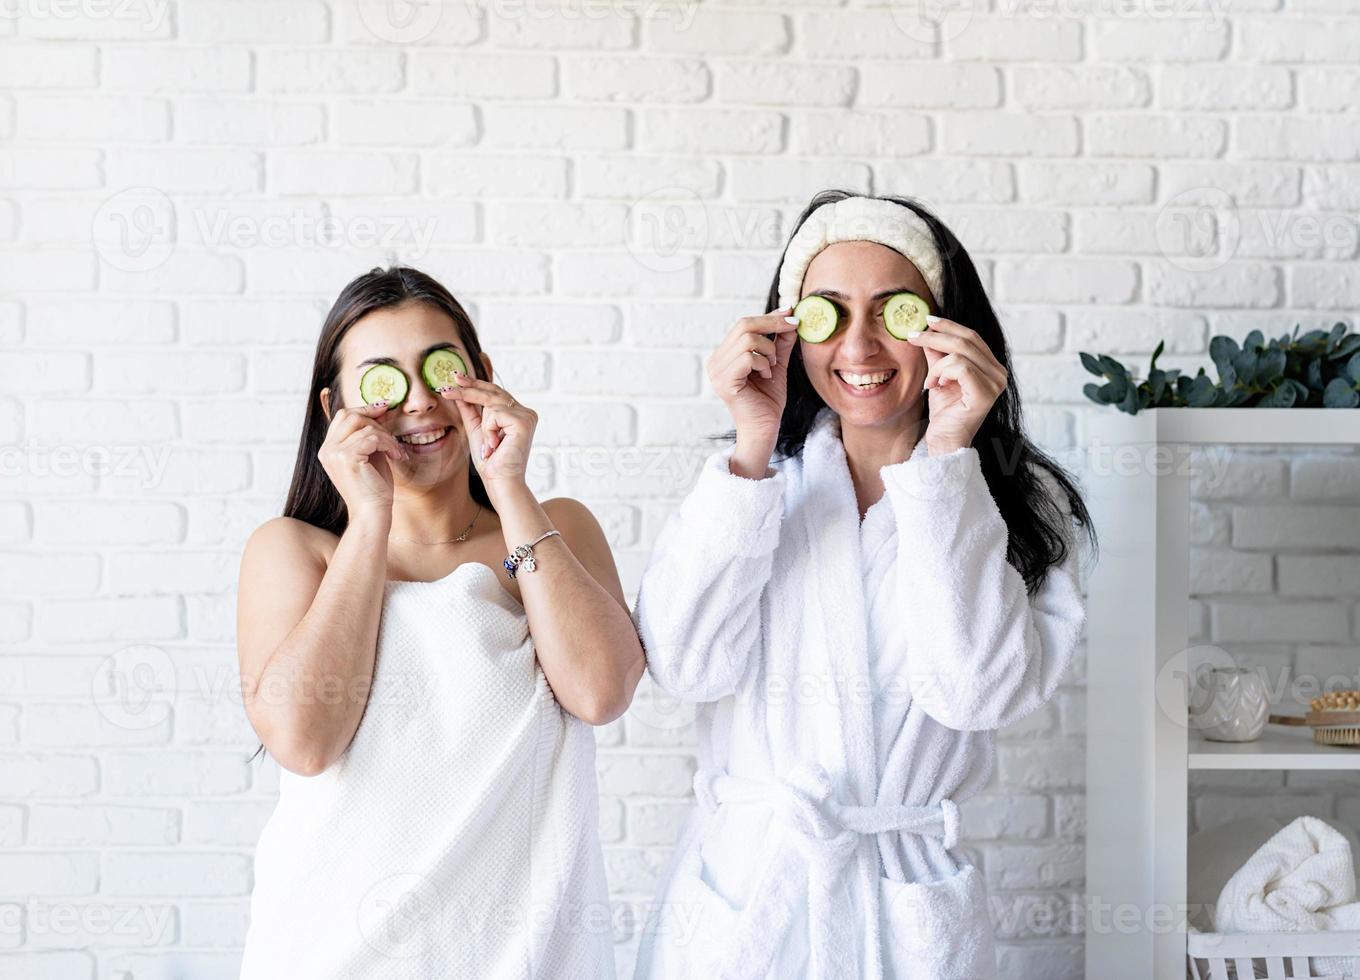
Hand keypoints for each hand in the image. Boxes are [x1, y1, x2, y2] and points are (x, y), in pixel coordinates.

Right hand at [317, 403, 406, 518]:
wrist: (372, 513)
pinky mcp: (347, 458)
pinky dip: (388, 444)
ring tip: (396, 451)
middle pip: (350, 415)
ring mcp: (334, 453)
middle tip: (392, 430)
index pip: (342, 416)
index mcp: (328, 449)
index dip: (363, 409)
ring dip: (387, 437)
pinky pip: (373, 438)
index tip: (384, 408)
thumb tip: (380, 410)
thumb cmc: (374, 488)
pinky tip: (396, 457)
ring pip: (365, 427)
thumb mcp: (369, 456)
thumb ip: (368, 435)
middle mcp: (327, 450)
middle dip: (375, 419)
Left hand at [441, 372, 537, 489]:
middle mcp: (525, 412)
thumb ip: (470, 410)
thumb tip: (458, 390)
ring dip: (484, 426)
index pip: (494, 392)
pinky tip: (495, 446)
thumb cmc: (490, 462)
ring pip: (491, 403)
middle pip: (492, 392)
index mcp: (517, 414)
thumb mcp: (476, 430)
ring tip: (490, 446)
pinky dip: (489, 430)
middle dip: (469, 389)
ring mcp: (527, 415)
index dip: (475, 384)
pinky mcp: (524, 421)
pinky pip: (495, 414)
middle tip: (448, 385)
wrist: (499, 482)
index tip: (456, 377)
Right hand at [707, 308, 800, 472]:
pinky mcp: (724, 382)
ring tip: (773, 367)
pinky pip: (748, 357)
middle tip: (794, 327)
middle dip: (773, 324)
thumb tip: (789, 316)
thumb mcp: (777, 364)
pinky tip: (767, 376)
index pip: (744, 324)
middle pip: (743, 325)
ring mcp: (717, 372)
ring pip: (747, 339)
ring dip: (769, 350)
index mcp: (724, 355)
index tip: (791, 312)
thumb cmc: (767, 400)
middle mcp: (716, 361)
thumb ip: (780, 342)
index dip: (769, 316)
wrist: (764, 429)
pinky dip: (764, 363)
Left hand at [911, 317, 1008, 455]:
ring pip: (961, 354)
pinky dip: (942, 373)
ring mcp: (996, 384)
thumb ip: (937, 353)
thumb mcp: (938, 374)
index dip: (949, 325)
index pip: (972, 336)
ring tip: (930, 381)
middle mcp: (999, 373)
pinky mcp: (985, 394)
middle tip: (913, 337)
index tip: (927, 321)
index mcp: (991, 366)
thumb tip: (928, 328)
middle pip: (966, 340)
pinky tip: (936, 386)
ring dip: (937, 365)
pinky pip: (961, 368)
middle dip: (936, 336)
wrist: (944, 440)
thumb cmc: (944, 411)